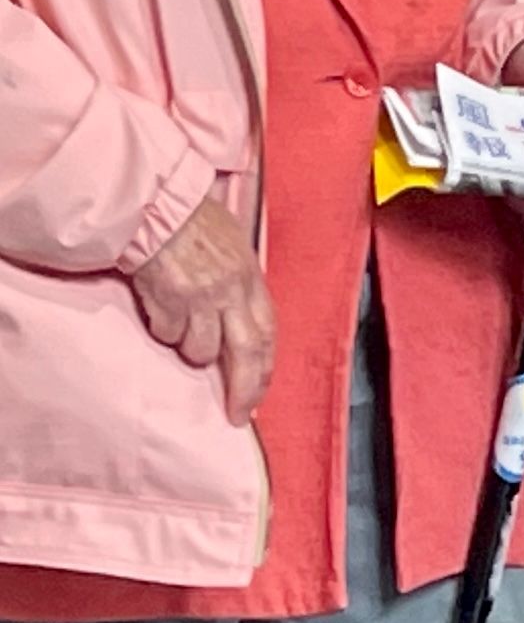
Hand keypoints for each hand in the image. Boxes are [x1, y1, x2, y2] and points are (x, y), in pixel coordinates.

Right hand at [132, 197, 275, 424]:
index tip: (259, 397)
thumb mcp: (235, 251)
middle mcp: (231, 291)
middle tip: (238, 414)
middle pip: (245, 352)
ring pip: (199, 349)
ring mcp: (200, 297)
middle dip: (244, 388)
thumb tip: (246, 324)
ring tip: (181, 324)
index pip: (268, 333)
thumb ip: (242, 287)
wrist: (157, 208)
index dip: (265, 369)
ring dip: (191, 348)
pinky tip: (159, 306)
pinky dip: (163, 328)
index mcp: (252, 279)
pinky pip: (166, 332)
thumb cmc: (196, 225)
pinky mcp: (168, 300)